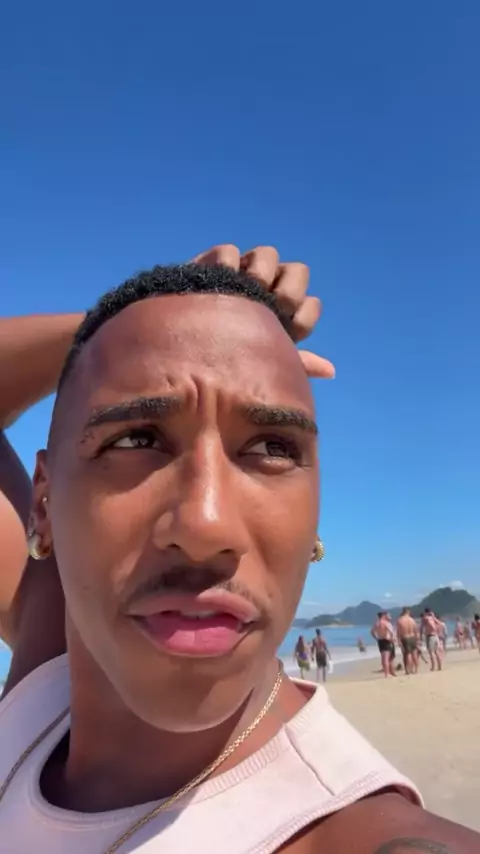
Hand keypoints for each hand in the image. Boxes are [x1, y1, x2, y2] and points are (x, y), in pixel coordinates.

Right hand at [191, 244, 334, 378]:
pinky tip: (221, 284)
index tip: (291, 329)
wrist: (181, 351)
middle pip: (298, 271)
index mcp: (282, 314)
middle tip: (275, 306)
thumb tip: (331, 370)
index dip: (305, 315)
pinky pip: (229, 252)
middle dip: (290, 289)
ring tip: (249, 292)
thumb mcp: (261, 364)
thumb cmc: (226, 359)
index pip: (310, 306)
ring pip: (268, 254)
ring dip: (262, 272)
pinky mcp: (214, 264)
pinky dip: (227, 264)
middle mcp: (268, 289)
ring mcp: (242, 273)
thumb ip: (295, 364)